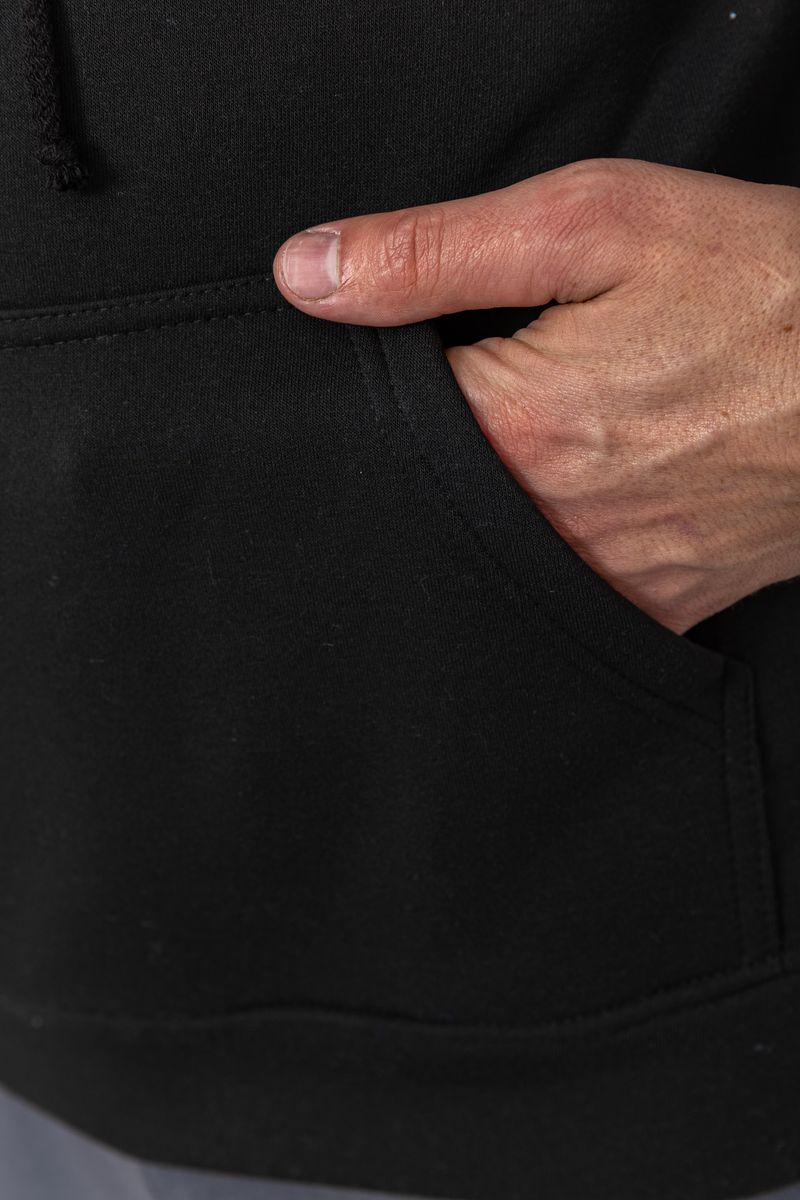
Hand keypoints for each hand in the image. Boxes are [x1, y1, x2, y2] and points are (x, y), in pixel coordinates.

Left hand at [272, 158, 799, 633]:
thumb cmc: (762, 288)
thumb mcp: (592, 223)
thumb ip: (433, 253)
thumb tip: (305, 275)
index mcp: (517, 430)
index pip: (371, 431)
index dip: (376, 388)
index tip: (417, 360)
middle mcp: (549, 527)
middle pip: (427, 502)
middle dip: (433, 453)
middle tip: (495, 393)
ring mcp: (604, 579)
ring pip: (488, 558)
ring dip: (491, 506)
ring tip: (553, 441)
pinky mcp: (653, 606)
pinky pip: (562, 598)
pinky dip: (549, 554)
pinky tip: (580, 502)